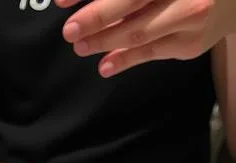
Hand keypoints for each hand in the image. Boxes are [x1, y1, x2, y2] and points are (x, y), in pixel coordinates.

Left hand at [57, 0, 235, 75]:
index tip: (60, 0)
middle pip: (131, 1)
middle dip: (95, 17)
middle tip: (69, 30)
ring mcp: (191, 15)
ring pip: (138, 32)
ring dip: (104, 42)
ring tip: (81, 47)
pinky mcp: (192, 43)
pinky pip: (151, 53)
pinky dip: (124, 60)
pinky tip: (105, 65)